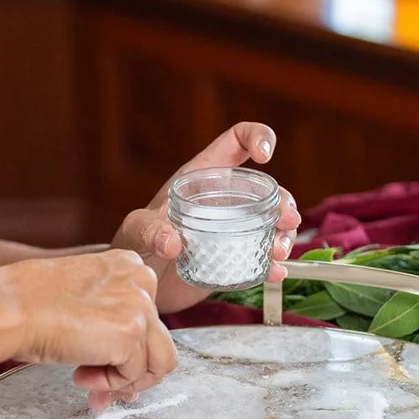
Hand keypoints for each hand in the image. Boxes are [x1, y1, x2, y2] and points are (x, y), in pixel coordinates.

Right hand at [3, 250, 178, 412]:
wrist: (10, 308)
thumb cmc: (30, 306)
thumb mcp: (83, 305)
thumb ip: (111, 328)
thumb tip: (130, 376)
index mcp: (129, 266)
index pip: (150, 319)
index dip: (128, 349)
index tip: (99, 361)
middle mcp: (142, 280)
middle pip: (160, 342)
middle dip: (131, 372)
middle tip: (97, 384)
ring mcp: (140, 305)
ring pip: (159, 362)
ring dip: (124, 381)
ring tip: (88, 381)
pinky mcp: (131, 332)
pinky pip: (134, 375)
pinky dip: (109, 384)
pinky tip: (79, 374)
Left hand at [113, 122, 301, 313]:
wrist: (138, 282)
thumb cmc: (132, 244)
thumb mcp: (136, 231)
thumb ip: (149, 231)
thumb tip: (172, 242)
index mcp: (202, 176)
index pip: (237, 140)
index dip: (257, 136)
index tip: (265, 156)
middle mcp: (223, 198)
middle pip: (266, 189)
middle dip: (284, 201)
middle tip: (286, 221)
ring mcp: (232, 229)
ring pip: (272, 223)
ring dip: (284, 235)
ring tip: (279, 253)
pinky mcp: (235, 257)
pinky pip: (262, 256)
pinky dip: (273, 264)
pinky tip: (274, 273)